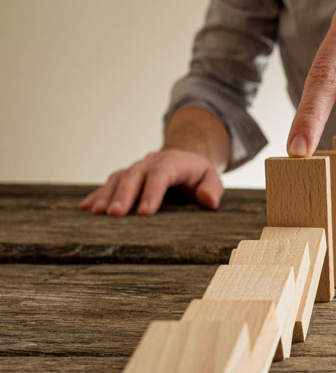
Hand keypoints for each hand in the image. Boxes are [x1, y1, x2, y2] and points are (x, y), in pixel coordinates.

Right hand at [79, 106, 230, 215]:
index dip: (152, 192)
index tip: (145, 213)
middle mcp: (150, 162)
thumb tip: (208, 200)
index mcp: (173, 162)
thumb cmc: (199, 175)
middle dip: (124, 195)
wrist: (184, 158)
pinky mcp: (125, 176)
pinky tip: (86, 207)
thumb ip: (212, 188)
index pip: (161, 175)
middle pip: (135, 176)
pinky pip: (110, 183)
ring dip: (107, 195)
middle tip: (114, 214)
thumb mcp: (212, 179)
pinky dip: (98, 195)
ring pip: (118, 179)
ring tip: (97, 212)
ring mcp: (136, 168)